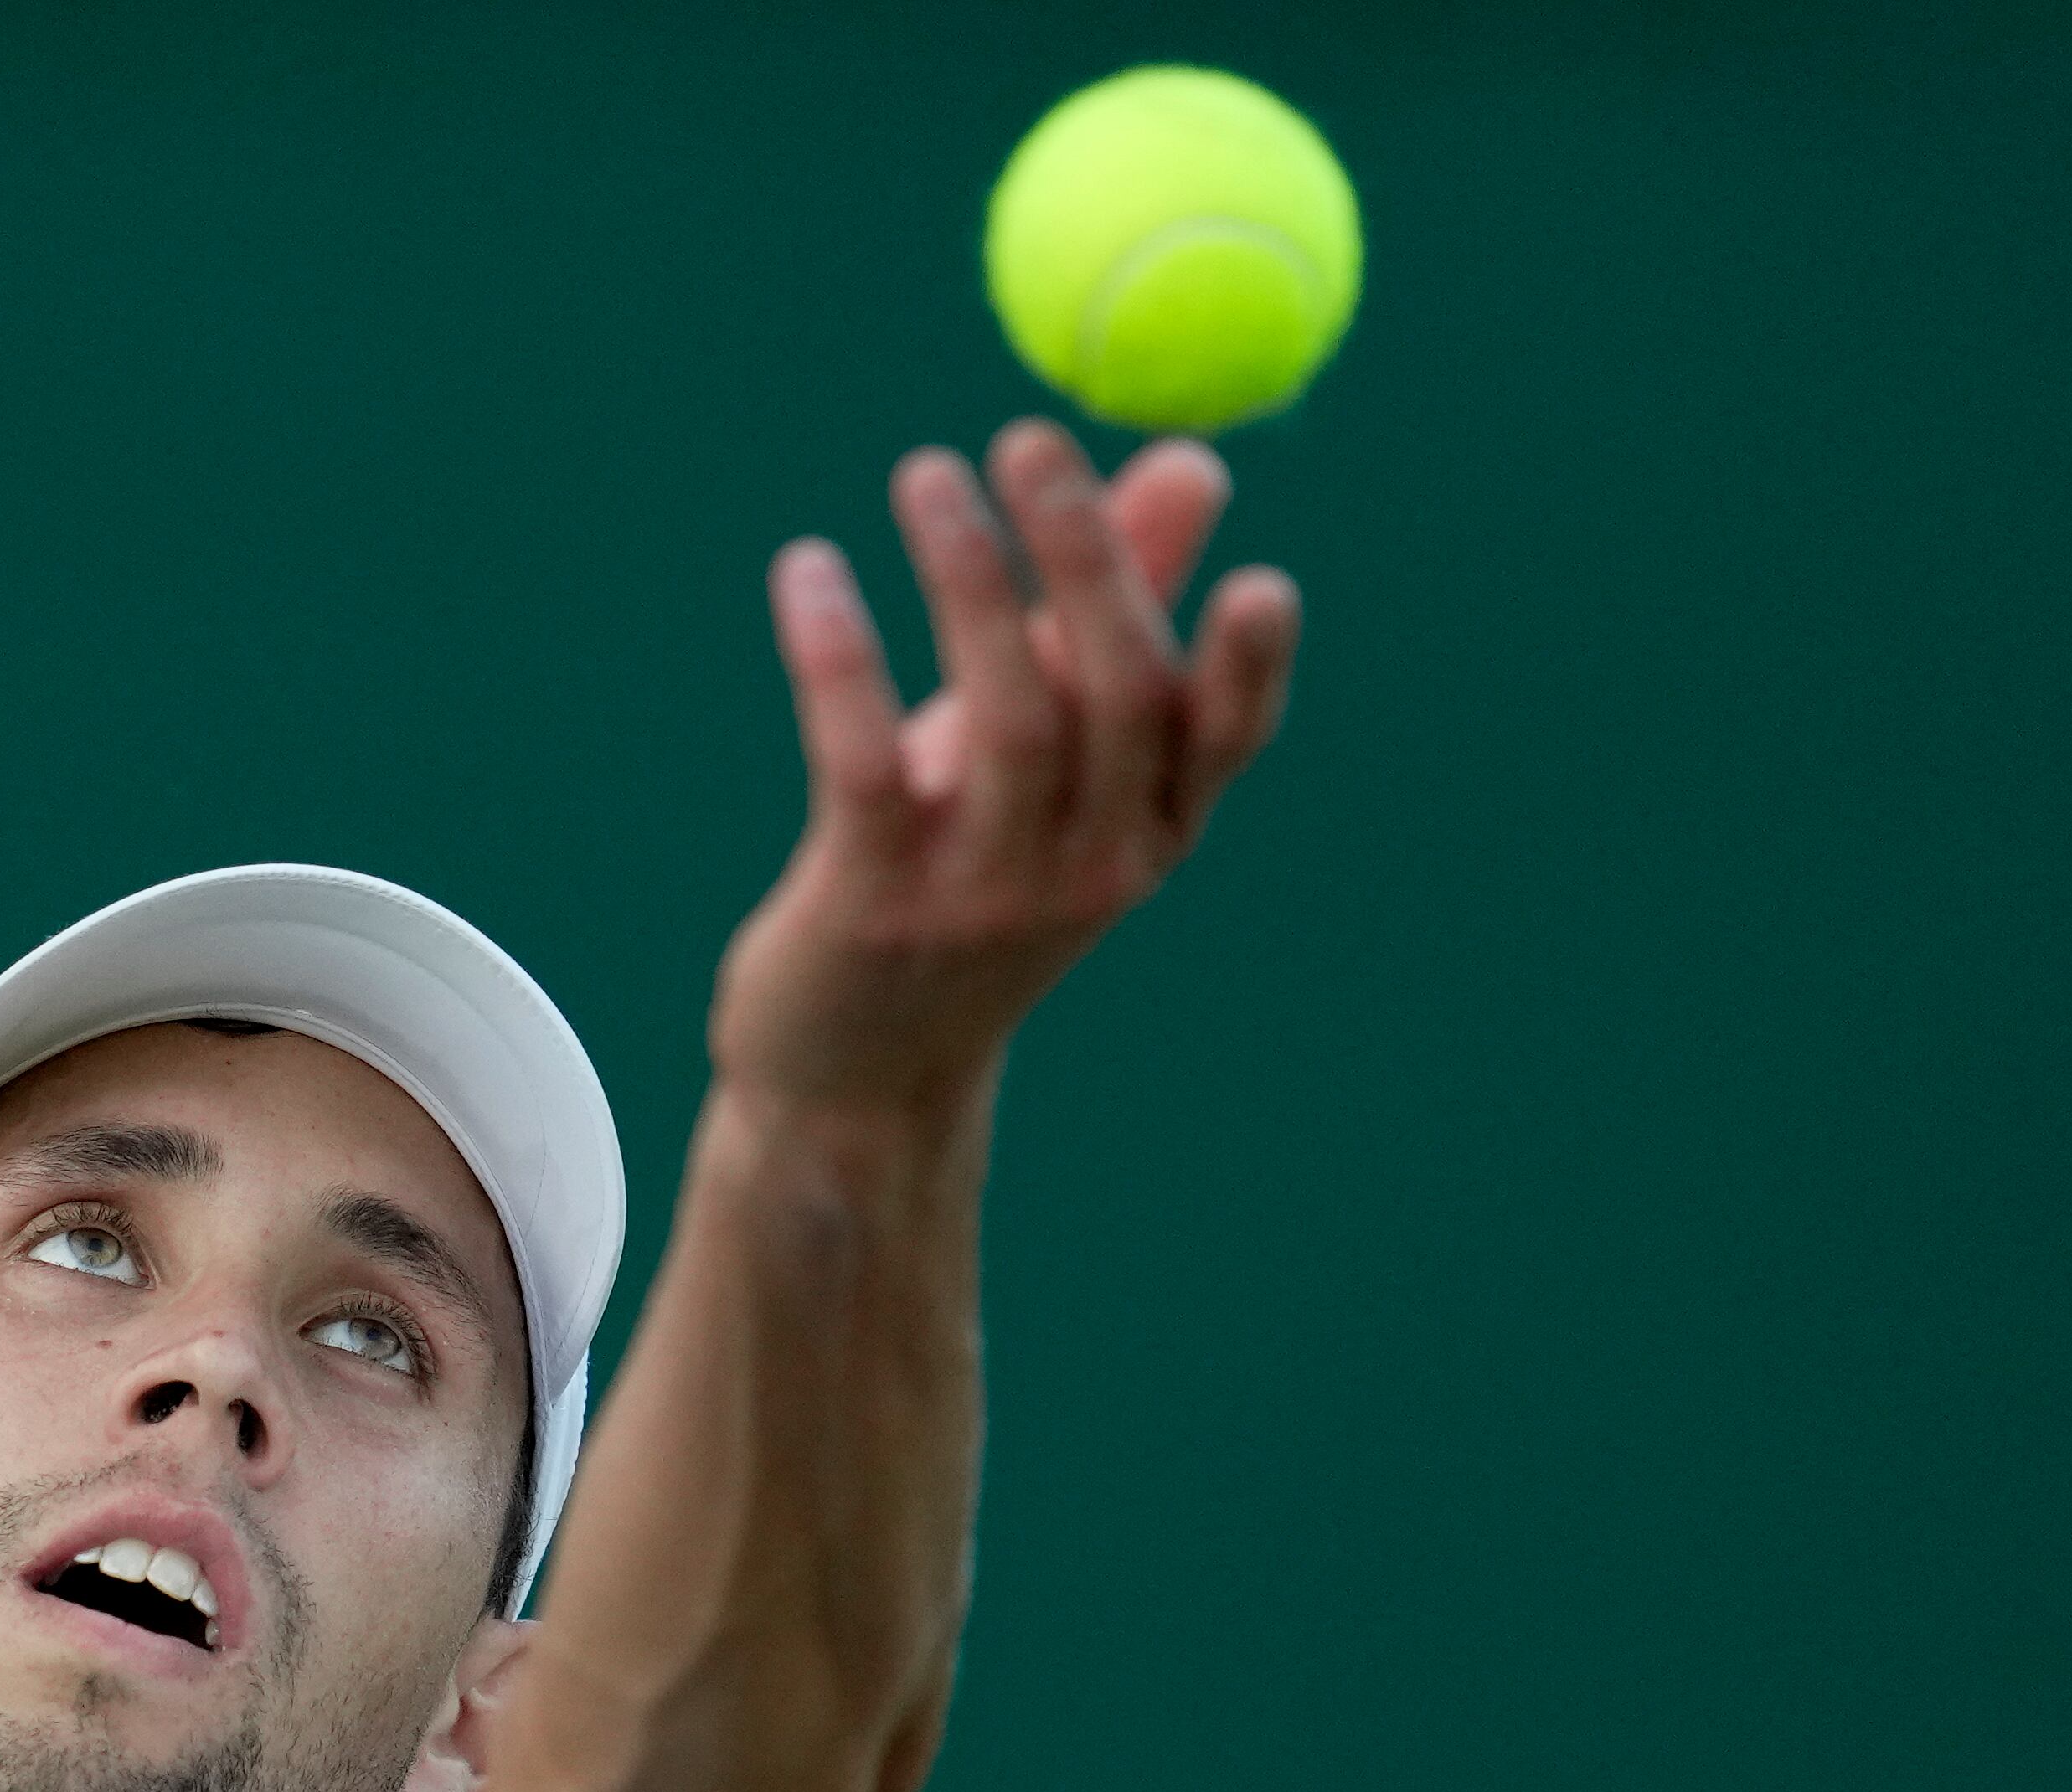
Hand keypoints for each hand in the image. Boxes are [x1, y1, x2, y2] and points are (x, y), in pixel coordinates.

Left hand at [711, 418, 1301, 1120]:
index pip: (1225, 740)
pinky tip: (809, 570)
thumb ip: (1121, 606)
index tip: (1262, 580)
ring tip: (925, 474)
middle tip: (1029, 440)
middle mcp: (1090, 867)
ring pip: (1007, 721)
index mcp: (1152, 828)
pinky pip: (863, 762)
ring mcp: (984, 894)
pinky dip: (841, 657)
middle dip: (1086, 559)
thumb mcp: (1050, 752)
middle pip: (1120, 698)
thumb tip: (1198, 461)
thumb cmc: (964, 873)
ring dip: (967, 583)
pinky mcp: (873, 906)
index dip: (1250, 667)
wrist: (858, 1072)